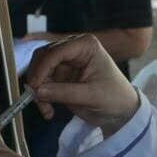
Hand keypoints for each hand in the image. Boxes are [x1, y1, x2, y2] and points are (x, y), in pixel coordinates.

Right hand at [24, 33, 140, 133]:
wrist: (120, 110)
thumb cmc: (115, 97)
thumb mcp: (92, 96)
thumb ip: (65, 92)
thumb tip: (38, 91)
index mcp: (85, 45)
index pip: (56, 51)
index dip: (42, 68)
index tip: (35, 87)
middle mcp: (73, 49)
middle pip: (43, 57)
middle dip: (38, 79)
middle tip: (37, 98)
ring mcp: (66, 63)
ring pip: (39, 71)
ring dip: (38, 90)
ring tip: (46, 110)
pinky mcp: (60, 76)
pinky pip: (42, 83)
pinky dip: (41, 97)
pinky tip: (49, 111)